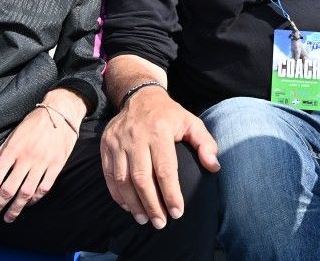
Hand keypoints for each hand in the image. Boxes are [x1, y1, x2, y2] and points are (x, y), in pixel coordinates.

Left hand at [0, 95, 81, 222]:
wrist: (60, 113)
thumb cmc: (33, 123)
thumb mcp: (11, 135)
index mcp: (12, 149)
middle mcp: (26, 158)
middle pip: (8, 189)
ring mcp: (42, 163)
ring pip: (26, 193)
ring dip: (15, 208)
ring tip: (7, 218)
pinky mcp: (56, 166)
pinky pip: (44, 188)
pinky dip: (34, 199)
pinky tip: (28, 204)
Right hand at [100, 88, 219, 229]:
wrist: (140, 96)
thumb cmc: (169, 115)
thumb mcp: (192, 122)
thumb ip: (205, 144)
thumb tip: (213, 167)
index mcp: (159, 131)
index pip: (165, 169)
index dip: (171, 194)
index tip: (177, 212)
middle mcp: (136, 136)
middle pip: (141, 178)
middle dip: (151, 204)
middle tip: (160, 223)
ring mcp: (117, 141)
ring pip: (122, 179)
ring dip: (133, 203)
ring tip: (144, 219)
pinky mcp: (106, 145)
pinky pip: (109, 174)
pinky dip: (117, 193)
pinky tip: (127, 205)